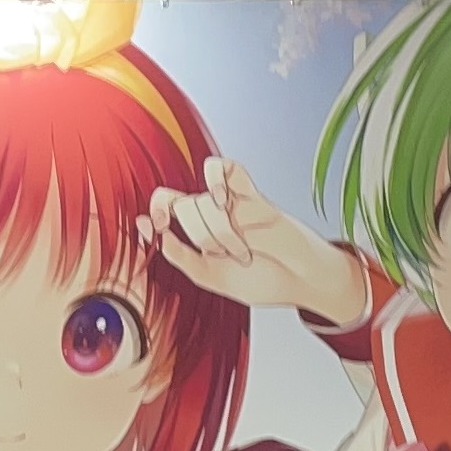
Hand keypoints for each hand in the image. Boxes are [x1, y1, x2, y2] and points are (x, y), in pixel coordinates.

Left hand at [139, 158, 370, 324]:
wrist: (301, 282)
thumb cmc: (262, 281)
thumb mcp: (210, 276)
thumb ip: (178, 255)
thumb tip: (150, 230)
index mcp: (199, 235)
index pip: (166, 209)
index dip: (156, 213)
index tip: (154, 225)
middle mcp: (213, 216)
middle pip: (184, 207)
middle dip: (198, 234)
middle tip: (222, 253)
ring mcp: (233, 203)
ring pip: (203, 196)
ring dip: (215, 225)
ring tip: (238, 245)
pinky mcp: (253, 195)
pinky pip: (226, 168)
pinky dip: (218, 179)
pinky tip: (224, 200)